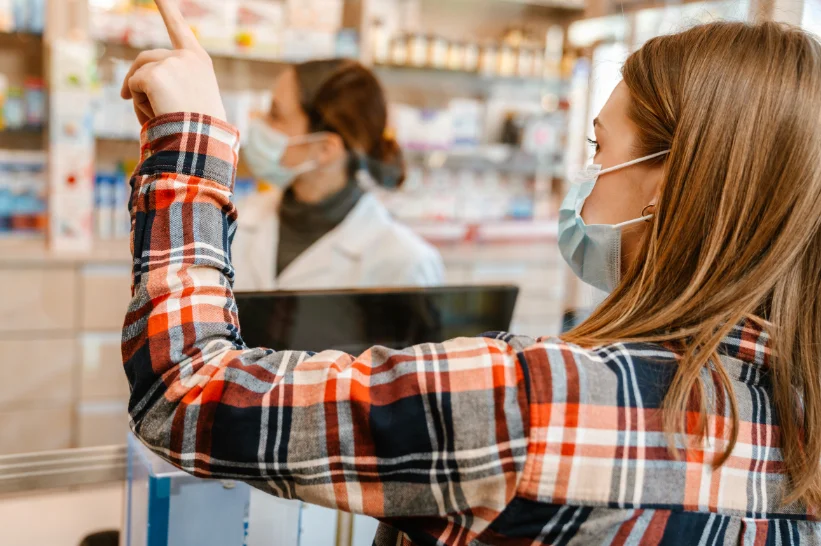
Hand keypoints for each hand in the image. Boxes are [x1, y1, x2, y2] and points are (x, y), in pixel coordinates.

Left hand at [121, 0, 225, 124]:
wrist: (202, 139)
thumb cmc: (198, 128)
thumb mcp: (193, 99)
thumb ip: (172, 84)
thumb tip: (129, 89)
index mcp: (199, 60)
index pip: (178, 27)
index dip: (166, 7)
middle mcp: (186, 56)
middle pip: (147, 57)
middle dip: (134, 78)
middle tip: (125, 98)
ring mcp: (170, 62)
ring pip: (139, 72)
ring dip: (137, 94)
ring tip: (154, 114)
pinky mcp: (155, 73)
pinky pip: (133, 85)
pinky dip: (137, 101)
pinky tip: (155, 112)